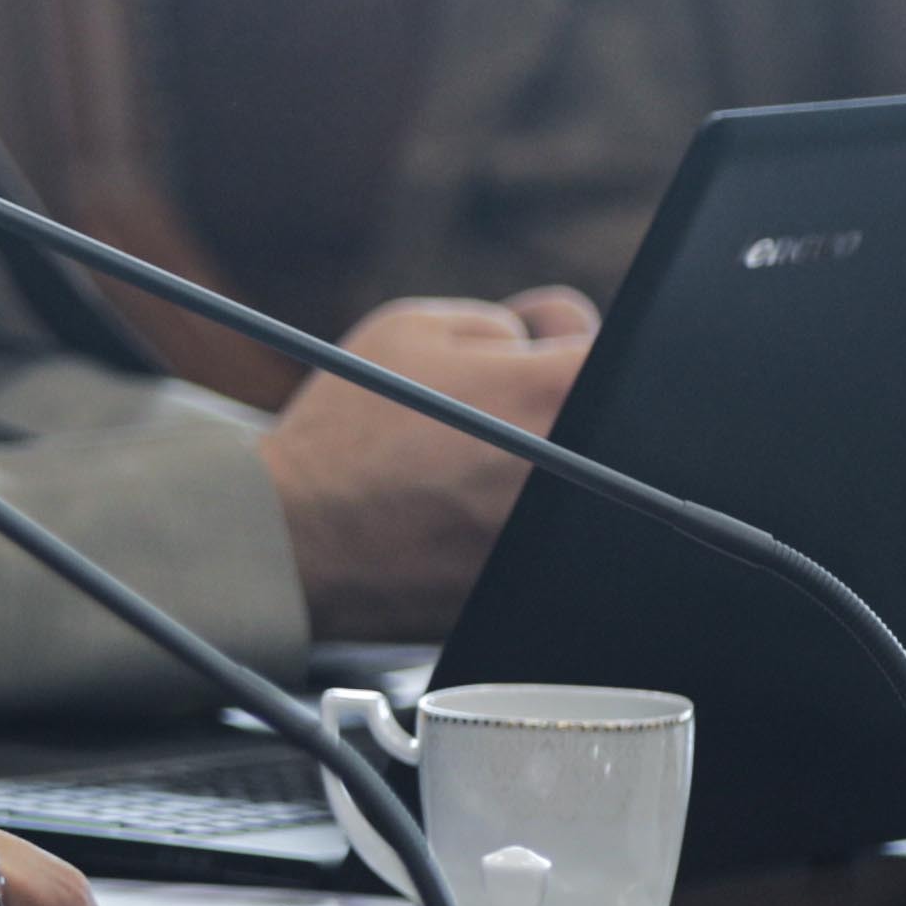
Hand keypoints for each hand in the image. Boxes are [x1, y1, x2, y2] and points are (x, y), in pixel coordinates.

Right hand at [263, 289, 597, 638]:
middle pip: (602, 419)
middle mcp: (584, 465)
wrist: (293, 542)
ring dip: (532, 469)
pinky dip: (506, 524)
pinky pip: (545, 538)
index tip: (530, 367)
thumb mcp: (412, 330)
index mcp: (556, 389)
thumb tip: (546, 337)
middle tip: (483, 423)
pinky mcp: (546, 584)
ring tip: (459, 476)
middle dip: (550, 408)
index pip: (613, 350)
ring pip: (577, 482)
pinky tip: (451, 521)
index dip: (566, 350)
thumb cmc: (346, 433)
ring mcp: (566, 531)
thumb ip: (503, 321)